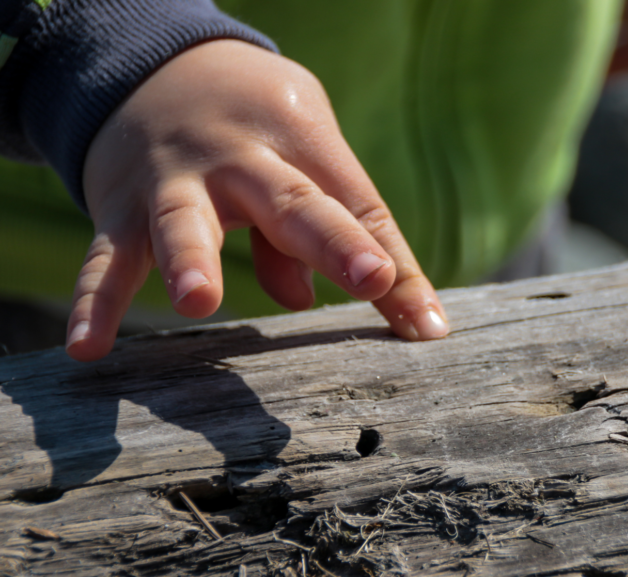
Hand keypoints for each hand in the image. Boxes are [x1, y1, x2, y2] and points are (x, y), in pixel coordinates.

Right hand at [70, 39, 448, 361]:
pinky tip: (89, 348)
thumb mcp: (299, 148)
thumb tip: (306, 301)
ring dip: (192, 257)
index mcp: (301, 139)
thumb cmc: (256, 125)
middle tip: (370, 279)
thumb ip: (310, 228)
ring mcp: (175, 179)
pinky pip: (106, 256)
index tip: (424, 321)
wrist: (153, 63)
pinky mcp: (119, 205)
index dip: (391, 259)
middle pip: (293, 202)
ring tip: (198, 299)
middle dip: (334, 242)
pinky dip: (94, 301)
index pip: (359, 206)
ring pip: (184, 219)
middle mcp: (241, 156)